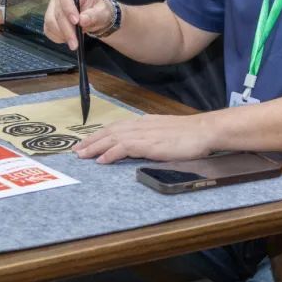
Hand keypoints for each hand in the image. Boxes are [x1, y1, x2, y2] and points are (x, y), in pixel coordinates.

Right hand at [43, 0, 111, 50]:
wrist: (95, 17)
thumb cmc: (98, 11)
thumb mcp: (103, 12)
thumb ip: (94, 15)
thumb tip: (82, 20)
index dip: (69, 8)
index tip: (76, 22)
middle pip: (58, 12)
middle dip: (67, 29)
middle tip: (75, 43)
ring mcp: (52, 8)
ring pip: (51, 22)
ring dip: (62, 35)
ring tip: (74, 43)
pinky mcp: (49, 19)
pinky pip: (48, 29)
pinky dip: (57, 37)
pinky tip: (68, 40)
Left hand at [73, 113, 213, 163]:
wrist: (205, 131)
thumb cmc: (191, 134)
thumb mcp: (167, 132)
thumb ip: (153, 136)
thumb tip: (142, 145)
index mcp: (146, 122)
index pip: (117, 127)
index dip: (101, 134)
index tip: (88, 141)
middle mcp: (142, 125)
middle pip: (110, 131)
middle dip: (92, 140)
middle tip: (76, 150)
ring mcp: (145, 134)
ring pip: (113, 138)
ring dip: (95, 147)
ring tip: (82, 155)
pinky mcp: (149, 144)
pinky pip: (124, 147)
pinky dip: (110, 153)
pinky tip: (101, 160)